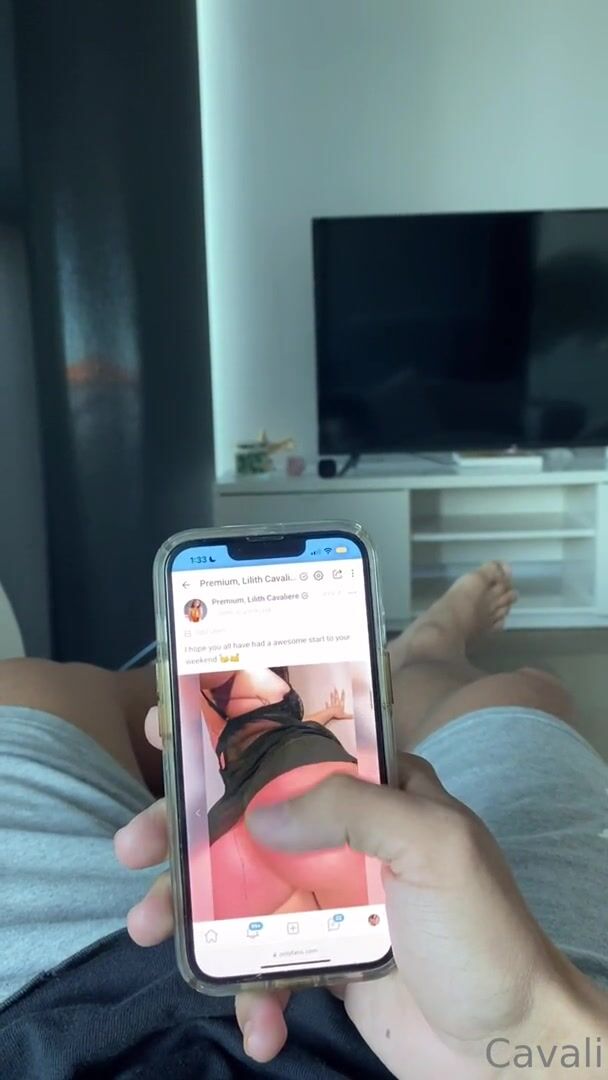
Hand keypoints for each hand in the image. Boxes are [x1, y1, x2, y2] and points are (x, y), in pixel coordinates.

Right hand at [115, 710, 595, 1076]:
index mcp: (378, 790)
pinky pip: (264, 963)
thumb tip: (259, 809)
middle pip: (247, 816)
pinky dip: (250, 994)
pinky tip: (261, 1024)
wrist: (507, 1049)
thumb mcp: (432, 846)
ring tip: (150, 931)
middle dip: (184, 830)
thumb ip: (350, 808)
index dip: (230, 733)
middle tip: (133, 847)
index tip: (166, 733)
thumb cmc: (481, 933)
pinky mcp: (323, 956)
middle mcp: (347, 835)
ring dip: (190, 911)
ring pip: (241, 888)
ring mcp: (330, 897)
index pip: (295, 742)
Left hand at [324, 687, 351, 718]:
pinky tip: (326, 701)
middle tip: (335, 688)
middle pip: (336, 697)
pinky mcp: (328, 708)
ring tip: (331, 692)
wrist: (331, 714)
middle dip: (336, 693)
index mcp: (340, 705)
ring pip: (332, 700)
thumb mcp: (344, 715)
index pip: (342, 699)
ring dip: (331, 696)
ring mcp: (332, 705)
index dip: (343, 694)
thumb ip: (349, 716)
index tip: (342, 690)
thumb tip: (353, 716)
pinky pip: (328, 705)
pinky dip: (327, 703)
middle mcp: (336, 704)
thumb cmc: (337, 714)